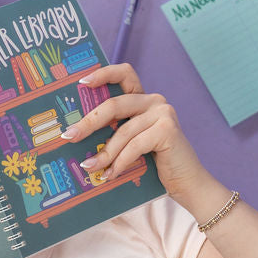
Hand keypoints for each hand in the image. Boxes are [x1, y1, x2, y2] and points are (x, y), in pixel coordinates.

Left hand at [59, 64, 211, 199]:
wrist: (186, 184)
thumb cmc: (154, 165)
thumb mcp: (130, 143)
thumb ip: (113, 132)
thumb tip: (76, 134)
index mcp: (143, 100)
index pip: (125, 74)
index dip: (103, 73)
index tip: (82, 82)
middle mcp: (155, 101)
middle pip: (114, 104)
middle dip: (89, 122)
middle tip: (70, 136)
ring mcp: (163, 113)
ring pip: (123, 131)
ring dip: (104, 153)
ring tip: (90, 167)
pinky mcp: (168, 130)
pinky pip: (135, 145)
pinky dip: (120, 162)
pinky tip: (110, 174)